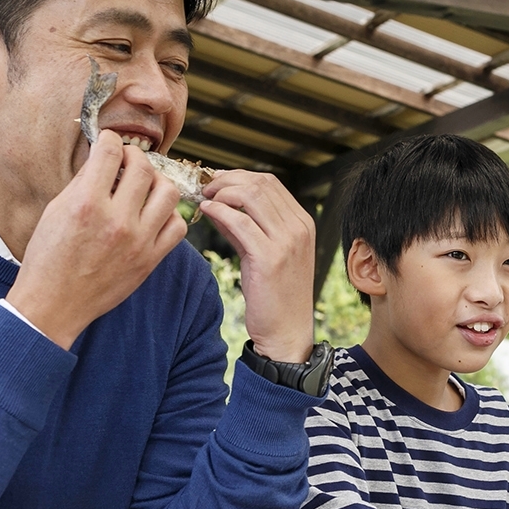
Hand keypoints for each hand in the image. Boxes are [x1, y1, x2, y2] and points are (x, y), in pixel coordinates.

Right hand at [8, 130, 185, 347]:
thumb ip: (83, 182)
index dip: (111, 140)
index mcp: (86, 204)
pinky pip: (177, 226)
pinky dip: (168, 214)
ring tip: (144, 185)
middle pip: (144, 168)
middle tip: (128, 160)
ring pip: (169, 193)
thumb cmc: (48, 257)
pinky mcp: (150, 260)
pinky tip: (153, 213)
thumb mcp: (56, 210)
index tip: (110, 142)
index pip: (111, 152)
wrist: (54, 304)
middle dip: (136, 156)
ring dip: (158, 182)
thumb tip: (104, 157)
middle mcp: (116, 220)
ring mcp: (138, 241)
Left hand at [199, 170, 315, 361]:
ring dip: (222, 192)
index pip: (270, 182)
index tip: (216, 181)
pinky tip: (206, 212)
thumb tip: (217, 204)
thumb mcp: (265, 254)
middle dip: (227, 180)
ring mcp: (287, 241)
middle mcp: (299, 227)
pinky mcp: (270, 257)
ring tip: (205, 199)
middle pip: (260, 184)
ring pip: (250, 196)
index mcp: (302, 223)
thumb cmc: (275, 296)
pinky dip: (219, 211)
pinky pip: (240, 221)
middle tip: (205, 187)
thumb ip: (246, 227)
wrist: (287, 332)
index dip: (239, 176)